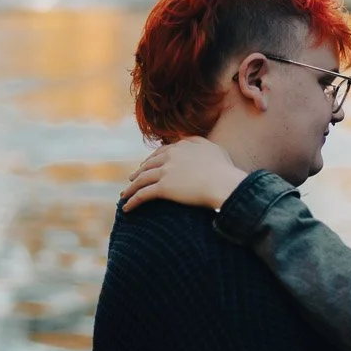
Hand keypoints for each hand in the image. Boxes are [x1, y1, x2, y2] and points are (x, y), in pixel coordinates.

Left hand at [121, 138, 246, 211]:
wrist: (224, 183)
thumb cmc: (224, 169)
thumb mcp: (213, 148)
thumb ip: (199, 142)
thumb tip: (191, 142)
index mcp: (181, 146)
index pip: (161, 152)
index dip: (152, 159)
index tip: (147, 165)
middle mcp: (171, 156)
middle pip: (148, 164)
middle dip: (139, 172)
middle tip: (133, 179)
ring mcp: (165, 172)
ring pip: (142, 179)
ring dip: (131, 187)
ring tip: (125, 194)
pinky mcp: (163, 188)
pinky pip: (143, 195)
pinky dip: (132, 201)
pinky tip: (126, 208)